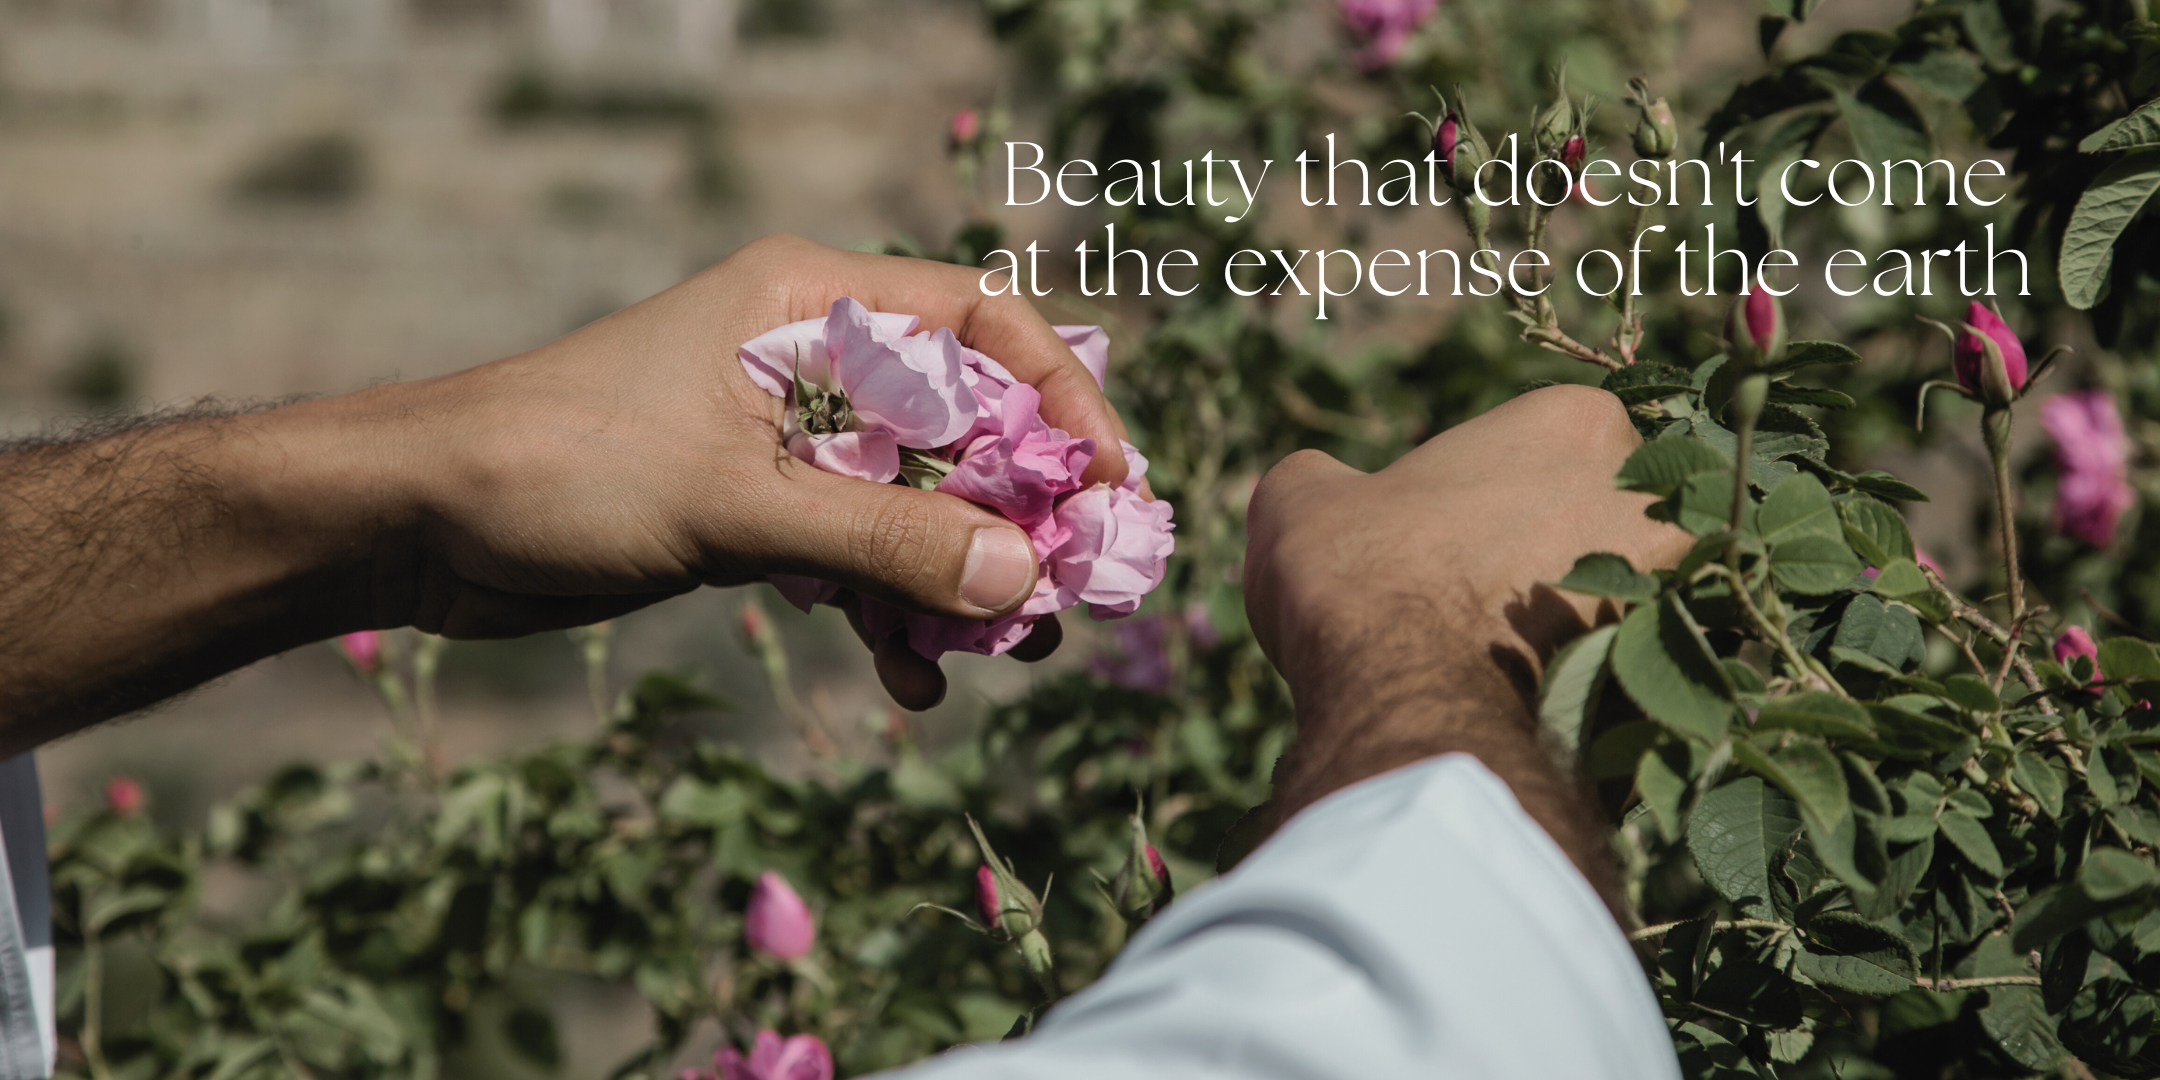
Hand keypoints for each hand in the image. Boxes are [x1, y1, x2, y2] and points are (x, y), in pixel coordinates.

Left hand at [341, 234, 1131, 707]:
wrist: (415, 522)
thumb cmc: (560, 469)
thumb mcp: (737, 505)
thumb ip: (885, 539)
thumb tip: (1023, 576)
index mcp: (807, 301)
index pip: (979, 321)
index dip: (1060, 397)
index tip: (1109, 486)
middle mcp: (808, 357)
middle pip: (964, 422)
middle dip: (1019, 512)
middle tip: (1068, 592)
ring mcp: (784, 438)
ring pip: (917, 499)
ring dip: (960, 576)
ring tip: (1004, 652)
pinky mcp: (755, 508)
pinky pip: (858, 552)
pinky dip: (889, 610)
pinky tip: (911, 680)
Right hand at [1239, 385, 1689, 886]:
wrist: (1406, 695)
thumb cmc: (1360, 572)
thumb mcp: (1305, 499)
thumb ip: (1325, 482)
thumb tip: (1328, 502)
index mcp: (1575, 421)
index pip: (1553, 446)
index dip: (1499, 490)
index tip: (1454, 535)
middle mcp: (1650, 494)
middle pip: (1608, 518)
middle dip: (1562, 554)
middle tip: (1485, 602)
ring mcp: (1675, 589)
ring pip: (1634, 600)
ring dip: (1586, 624)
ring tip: (1506, 665)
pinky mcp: (1675, 677)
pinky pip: (1641, 673)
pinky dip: (1598, 688)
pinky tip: (1532, 710)